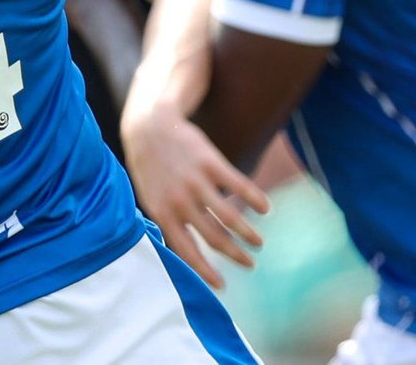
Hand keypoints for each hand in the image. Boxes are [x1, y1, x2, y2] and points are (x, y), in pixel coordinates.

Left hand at [122, 101, 269, 288]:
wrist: (149, 129)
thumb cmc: (151, 167)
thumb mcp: (150, 198)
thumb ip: (166, 223)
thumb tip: (184, 252)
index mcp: (163, 213)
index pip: (187, 251)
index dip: (206, 272)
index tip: (222, 286)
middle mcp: (180, 201)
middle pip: (215, 237)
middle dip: (235, 255)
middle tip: (250, 263)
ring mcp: (196, 181)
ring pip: (230, 217)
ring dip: (248, 234)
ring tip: (258, 242)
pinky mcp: (210, 162)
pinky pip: (240, 185)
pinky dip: (256, 199)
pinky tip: (266, 208)